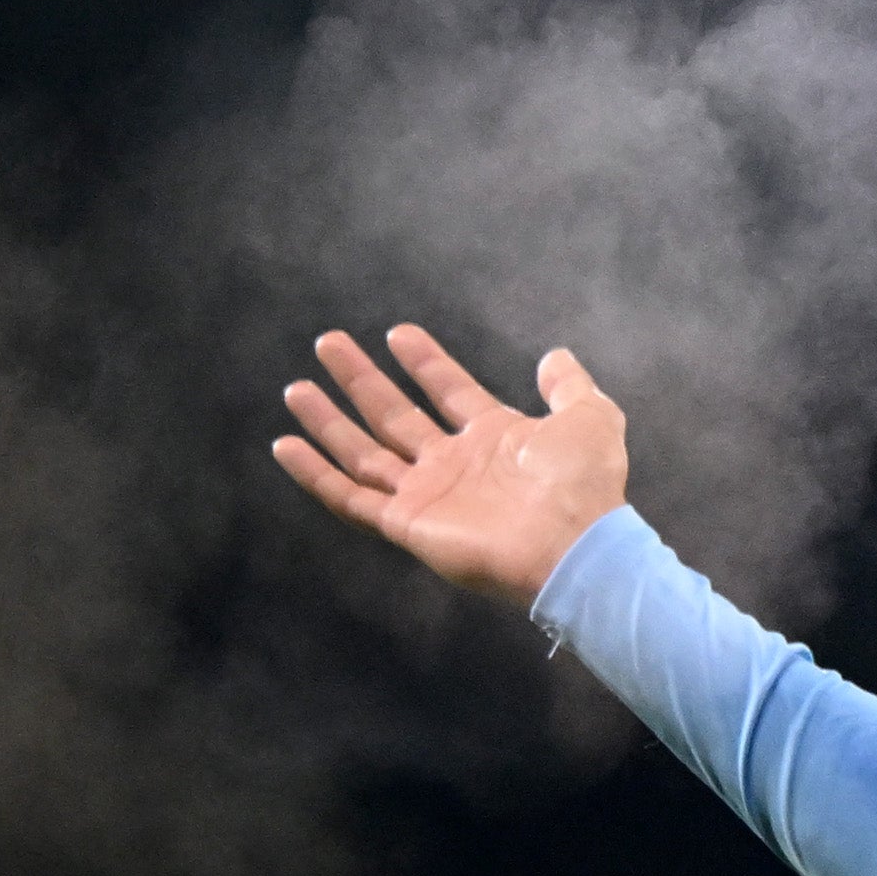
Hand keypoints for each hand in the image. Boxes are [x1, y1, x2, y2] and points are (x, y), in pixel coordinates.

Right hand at [272, 327, 628, 605]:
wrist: (573, 543)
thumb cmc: (585, 485)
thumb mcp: (590, 416)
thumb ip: (568, 385)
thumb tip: (555, 355)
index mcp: (494, 438)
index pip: (449, 390)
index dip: (426, 362)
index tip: (399, 332)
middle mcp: (454, 465)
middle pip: (395, 415)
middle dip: (361, 379)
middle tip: (328, 342)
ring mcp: (428, 494)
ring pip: (364, 451)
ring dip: (329, 420)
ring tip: (297, 387)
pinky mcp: (407, 522)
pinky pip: (350, 496)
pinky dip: (316, 473)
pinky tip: (286, 445)